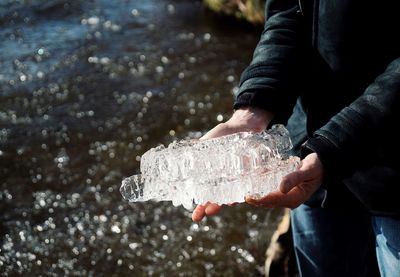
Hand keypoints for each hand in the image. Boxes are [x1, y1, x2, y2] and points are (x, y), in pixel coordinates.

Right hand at [191, 107, 273, 221]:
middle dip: (213, 206)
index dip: (200, 207)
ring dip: (230, 199)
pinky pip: (251, 185)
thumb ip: (197, 151)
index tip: (195, 217)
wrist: (244, 126)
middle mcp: (226, 182)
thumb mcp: (207, 142)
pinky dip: (249, 189)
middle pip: (218, 199)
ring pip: (234, 194)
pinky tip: (246, 193)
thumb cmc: (223, 134)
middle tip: (208, 212)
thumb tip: (181, 156)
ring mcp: (240, 179)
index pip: (204, 196)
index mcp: (212, 177)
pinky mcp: (254, 175)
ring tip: (227, 202)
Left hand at [245, 153, 322, 208]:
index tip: (247, 196)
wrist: (322, 164)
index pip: (273, 200)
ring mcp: (285, 195)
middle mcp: (288, 199)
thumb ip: (294, 178)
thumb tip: (281, 188)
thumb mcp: (308, 170)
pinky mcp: (282, 190)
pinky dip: (258, 187)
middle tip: (236, 195)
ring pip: (265, 197)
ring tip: (238, 189)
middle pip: (266, 201)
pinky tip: (247, 181)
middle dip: (252, 199)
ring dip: (253, 194)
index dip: (259, 199)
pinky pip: (267, 190)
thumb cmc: (316, 167)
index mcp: (295, 198)